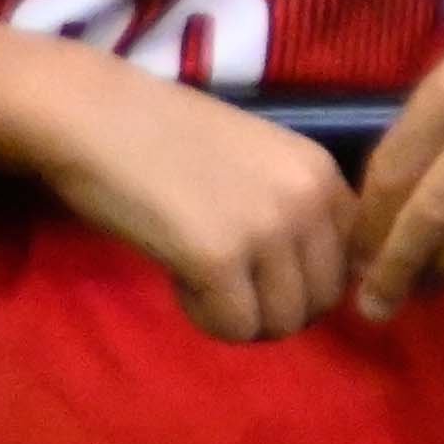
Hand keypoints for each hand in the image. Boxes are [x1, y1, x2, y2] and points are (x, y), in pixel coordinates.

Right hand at [25, 50, 359, 340]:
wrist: (93, 116)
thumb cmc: (165, 136)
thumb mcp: (259, 162)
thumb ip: (295, 209)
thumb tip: (318, 282)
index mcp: (323, 172)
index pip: (350, 261)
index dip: (305, 278)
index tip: (262, 268)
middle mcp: (309, 200)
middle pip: (321, 301)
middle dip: (274, 304)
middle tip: (227, 281)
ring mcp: (268, 230)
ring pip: (281, 323)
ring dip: (240, 314)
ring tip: (201, 277)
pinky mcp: (219, 259)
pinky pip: (233, 327)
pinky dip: (204, 318)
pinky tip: (178, 279)